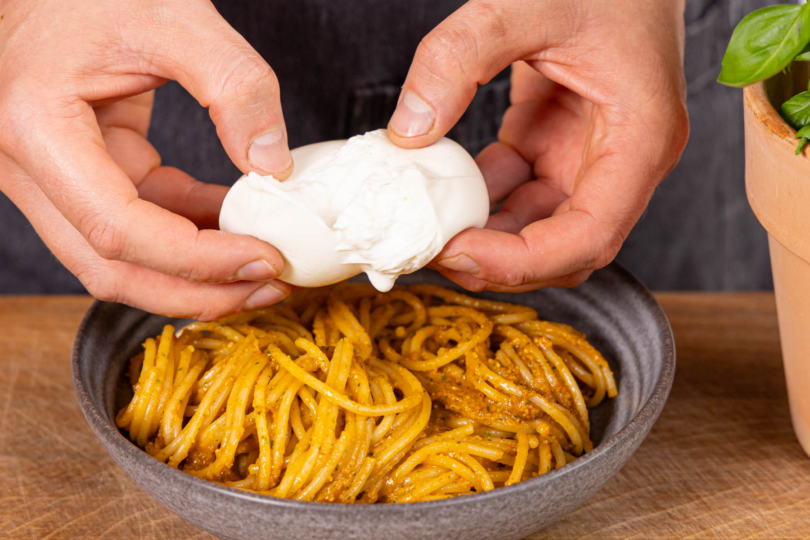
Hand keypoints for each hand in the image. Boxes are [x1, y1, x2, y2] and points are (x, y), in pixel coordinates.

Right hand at [0, 0, 293, 319]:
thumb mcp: (178, 19)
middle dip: (196, 290)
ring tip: (262, 270)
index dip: (197, 259)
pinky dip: (188, 236)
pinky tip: (238, 230)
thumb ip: (235, 86)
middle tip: (268, 288)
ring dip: (194, 275)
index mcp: (37, 126)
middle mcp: (28, 164)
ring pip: (120, 259)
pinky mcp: (81, 174)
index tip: (265, 259)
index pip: (118, 228)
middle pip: (111, 266)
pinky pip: (137, 224)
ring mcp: (50, 176)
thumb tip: (272, 166)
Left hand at [388, 0, 689, 290]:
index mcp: (641, 139)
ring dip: (485, 237)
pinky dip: (480, 200)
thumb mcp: (525, 1)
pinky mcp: (557, 143)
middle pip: (564, 249)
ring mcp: (589, 155)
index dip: (522, 261)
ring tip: (427, 226)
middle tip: (431, 250)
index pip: (589, 236)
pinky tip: (441, 190)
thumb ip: (459, 58)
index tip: (458, 252)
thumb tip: (408, 131)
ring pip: (538, 228)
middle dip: (499, 262)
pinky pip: (518, 192)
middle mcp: (622, 160)